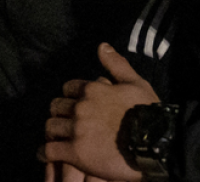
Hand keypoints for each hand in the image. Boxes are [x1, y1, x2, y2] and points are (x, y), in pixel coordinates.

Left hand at [41, 44, 159, 181]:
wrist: (154, 143)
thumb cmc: (148, 112)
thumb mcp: (136, 83)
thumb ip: (116, 65)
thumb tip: (102, 46)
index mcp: (92, 89)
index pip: (68, 88)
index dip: (69, 96)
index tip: (73, 104)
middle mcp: (80, 107)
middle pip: (56, 107)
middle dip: (59, 113)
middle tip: (64, 122)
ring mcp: (76, 129)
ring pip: (50, 126)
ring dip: (52, 132)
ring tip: (55, 138)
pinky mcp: (75, 152)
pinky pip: (50, 150)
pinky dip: (45, 152)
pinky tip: (46, 154)